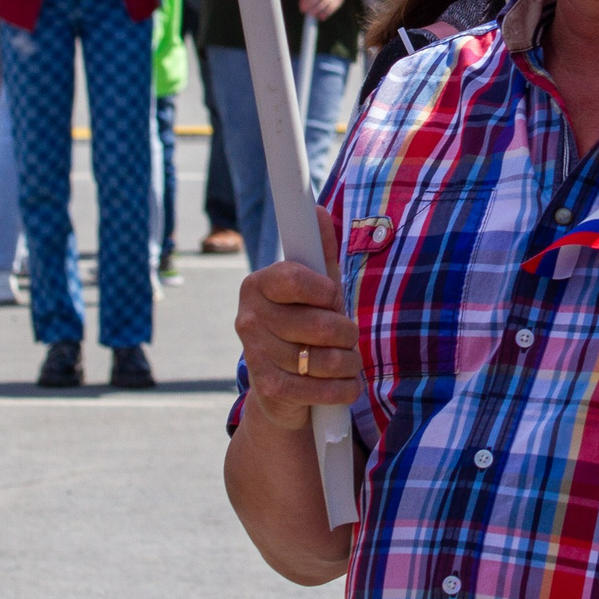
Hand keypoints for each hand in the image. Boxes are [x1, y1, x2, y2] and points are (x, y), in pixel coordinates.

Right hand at [235, 219, 358, 431]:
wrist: (280, 389)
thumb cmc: (303, 325)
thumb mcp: (314, 286)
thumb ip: (319, 250)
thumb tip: (318, 209)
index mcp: (257, 285)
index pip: (294, 278)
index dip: (326, 291)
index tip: (333, 298)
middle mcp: (249, 318)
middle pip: (320, 324)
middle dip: (347, 332)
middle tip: (346, 336)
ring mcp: (255, 355)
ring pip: (326, 358)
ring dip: (349, 362)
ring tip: (346, 359)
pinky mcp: (269, 388)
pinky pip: (323, 389)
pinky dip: (345, 388)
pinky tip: (344, 383)